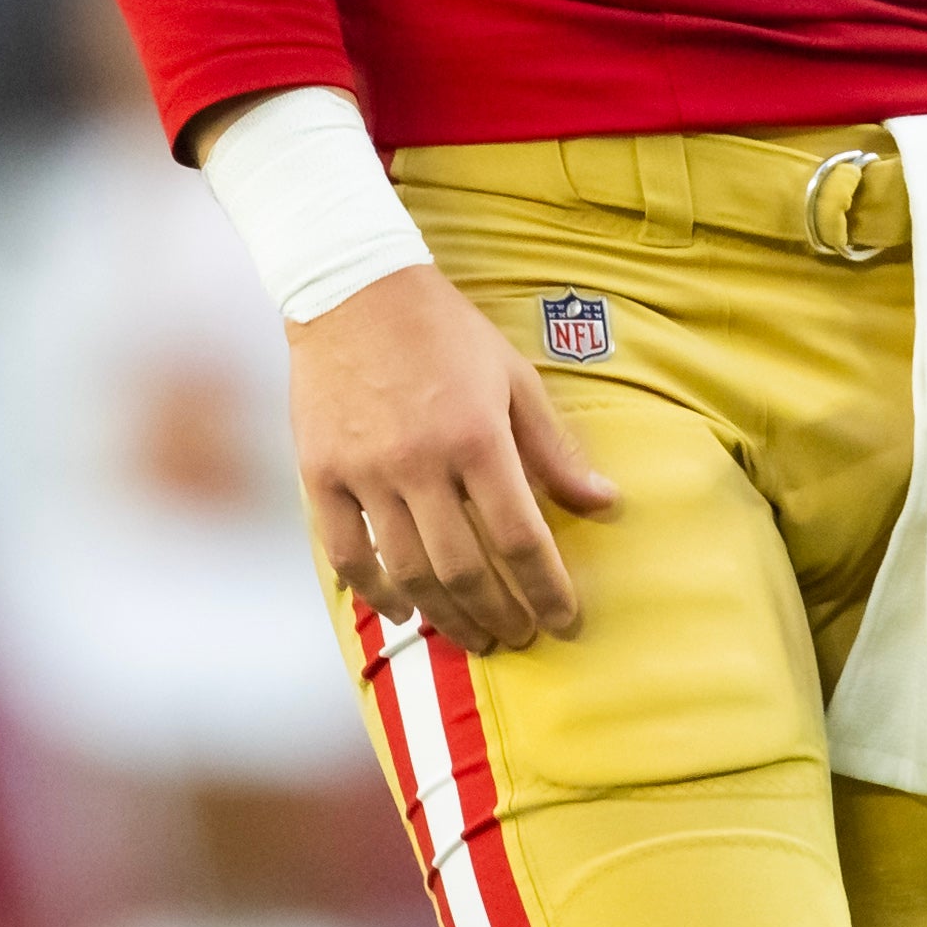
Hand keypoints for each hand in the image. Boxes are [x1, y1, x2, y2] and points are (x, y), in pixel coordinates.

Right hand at [289, 265, 621, 657]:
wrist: (353, 288)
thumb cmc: (446, 332)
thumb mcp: (514, 377)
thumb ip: (555, 449)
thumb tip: (606, 505)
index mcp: (477, 436)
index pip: (521, 537)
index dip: (548, 590)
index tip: (566, 622)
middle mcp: (420, 461)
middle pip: (464, 569)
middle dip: (500, 615)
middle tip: (520, 637)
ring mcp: (364, 471)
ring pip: (407, 572)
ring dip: (445, 617)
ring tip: (473, 636)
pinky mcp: (319, 473)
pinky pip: (345, 554)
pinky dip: (374, 592)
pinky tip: (402, 610)